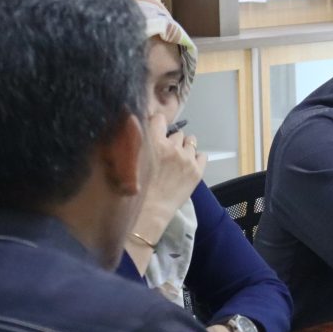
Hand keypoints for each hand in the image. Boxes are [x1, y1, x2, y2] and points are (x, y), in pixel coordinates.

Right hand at [127, 115, 206, 272]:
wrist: (149, 212)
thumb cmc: (133, 188)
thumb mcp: (129, 159)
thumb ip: (136, 141)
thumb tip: (136, 127)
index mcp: (153, 141)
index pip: (159, 119)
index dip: (157, 125)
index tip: (156, 132)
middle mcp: (172, 146)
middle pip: (176, 133)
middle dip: (172, 140)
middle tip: (165, 153)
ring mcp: (187, 158)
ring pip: (191, 141)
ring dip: (185, 147)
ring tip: (178, 159)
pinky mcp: (197, 170)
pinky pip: (203, 155)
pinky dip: (197, 158)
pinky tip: (189, 165)